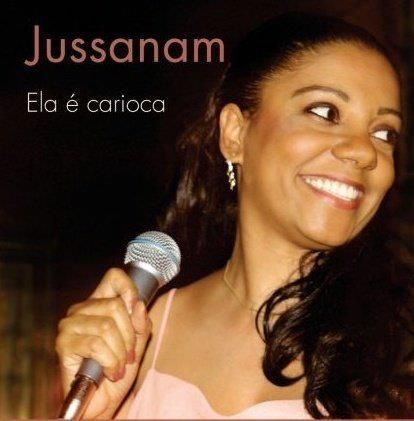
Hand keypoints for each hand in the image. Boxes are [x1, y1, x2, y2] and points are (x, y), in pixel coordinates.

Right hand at [55, 268, 151, 418]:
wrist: (103, 402)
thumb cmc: (118, 369)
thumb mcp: (137, 344)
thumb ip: (141, 324)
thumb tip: (138, 304)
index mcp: (99, 303)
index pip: (113, 277)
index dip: (128, 288)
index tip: (135, 307)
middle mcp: (81, 310)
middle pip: (115, 305)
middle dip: (129, 335)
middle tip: (128, 355)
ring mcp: (70, 326)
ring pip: (107, 326)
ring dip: (120, 352)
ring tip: (119, 366)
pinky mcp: (63, 344)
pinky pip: (96, 345)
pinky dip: (110, 362)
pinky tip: (110, 372)